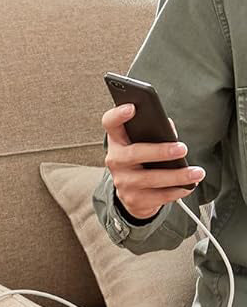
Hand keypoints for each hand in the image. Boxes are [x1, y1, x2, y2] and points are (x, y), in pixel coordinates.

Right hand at [101, 103, 203, 221]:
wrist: (134, 193)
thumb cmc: (144, 160)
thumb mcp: (145, 142)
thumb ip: (155, 132)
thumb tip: (169, 128)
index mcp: (118, 140)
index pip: (110, 123)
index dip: (118, 115)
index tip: (132, 107)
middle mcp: (115, 160)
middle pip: (134, 153)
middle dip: (160, 151)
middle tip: (183, 149)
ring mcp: (122, 182)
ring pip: (150, 179)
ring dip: (176, 176)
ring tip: (197, 173)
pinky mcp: (133, 199)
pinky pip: (157, 196)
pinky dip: (175, 192)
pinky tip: (188, 186)